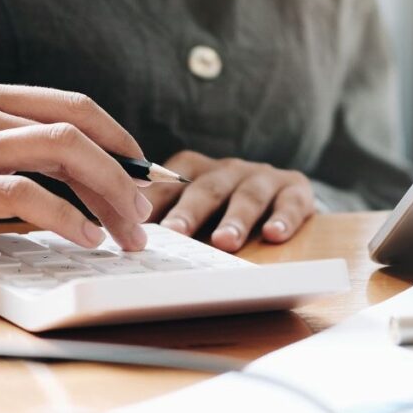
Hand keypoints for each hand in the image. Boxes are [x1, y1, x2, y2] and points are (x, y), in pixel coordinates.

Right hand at [0, 80, 152, 248]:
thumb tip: (109, 171)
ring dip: (109, 187)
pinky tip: (89, 237)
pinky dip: (67, 216)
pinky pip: (24, 194)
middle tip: (143, 210)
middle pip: (74, 132)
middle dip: (121, 172)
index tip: (144, 172)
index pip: (73, 107)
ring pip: (62, 149)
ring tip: (129, 225)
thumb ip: (28, 148)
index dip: (118, 139)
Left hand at [145, 151, 314, 250]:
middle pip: (206, 189)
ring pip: (247, 196)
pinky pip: (290, 202)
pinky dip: (284, 218)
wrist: (284, 198)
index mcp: (194, 171)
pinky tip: (275, 234)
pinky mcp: (296, 189)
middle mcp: (227, 170)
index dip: (150, 204)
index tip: (131, 224)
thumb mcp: (192, 211)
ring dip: (236, 219)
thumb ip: (162, 220)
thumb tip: (117, 241)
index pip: (167, 185)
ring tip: (225, 242)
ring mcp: (262, 178)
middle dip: (190, 211)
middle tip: (174, 232)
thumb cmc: (225, 212)